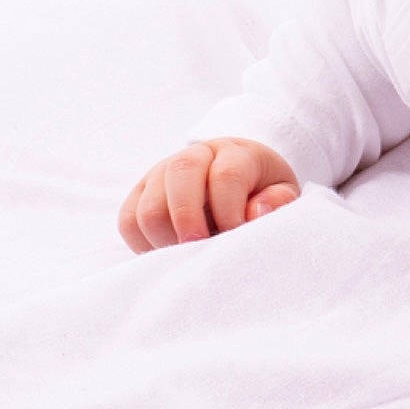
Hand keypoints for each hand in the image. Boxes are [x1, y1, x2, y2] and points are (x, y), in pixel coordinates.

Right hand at [117, 137, 299, 253]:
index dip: (230, 213)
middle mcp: (194, 156)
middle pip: (179, 177)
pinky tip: (170, 251)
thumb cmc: (260, 191)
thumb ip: (277, 202)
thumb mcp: (282, 193)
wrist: (233, 175)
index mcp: (234, 153)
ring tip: (189, 255)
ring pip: (148, 206)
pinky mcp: (139, 193)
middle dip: (189, 221)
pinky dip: (145, 244)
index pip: (226, 176)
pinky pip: (128, 221)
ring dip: (166, 239)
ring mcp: (161, 172)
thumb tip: (254, 213)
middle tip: (201, 249)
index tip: (235, 238)